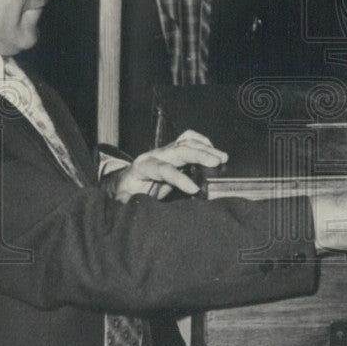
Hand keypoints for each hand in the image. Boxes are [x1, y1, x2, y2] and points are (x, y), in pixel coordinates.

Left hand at [109, 130, 227, 202]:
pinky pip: (188, 139)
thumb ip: (127, 203)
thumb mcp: (124, 199)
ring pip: (186, 142)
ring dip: (205, 148)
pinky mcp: (174, 151)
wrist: (127, 181)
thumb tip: (131, 206)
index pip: (163, 169)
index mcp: (143, 167)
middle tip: (216, 163)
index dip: (179, 178)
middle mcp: (155, 154)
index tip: (194, 189)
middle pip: (179, 150)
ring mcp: (166, 150)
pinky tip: (213, 150)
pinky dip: (202, 142)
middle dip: (198, 155)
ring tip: (222, 157)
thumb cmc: (128, 191)